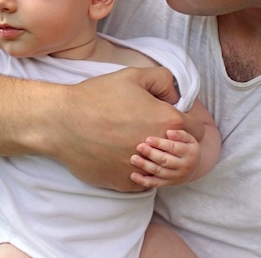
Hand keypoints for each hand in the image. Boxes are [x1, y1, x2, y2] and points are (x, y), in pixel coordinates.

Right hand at [47, 67, 196, 191]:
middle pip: (180, 152)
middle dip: (170, 141)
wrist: (62, 122)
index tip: (169, 118)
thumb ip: (163, 80)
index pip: (198, 131)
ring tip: (131, 142)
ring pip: (161, 169)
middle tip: (146, 129)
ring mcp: (143, 171)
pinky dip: (133, 170)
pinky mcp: (124, 184)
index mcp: (167, 122)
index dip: (186, 122)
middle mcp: (160, 151)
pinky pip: (140, 180)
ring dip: (154, 158)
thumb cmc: (97, 97)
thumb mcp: (133, 76)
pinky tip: (116, 153)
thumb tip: (175, 96)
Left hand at [129, 129, 200, 187]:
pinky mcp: (168, 183)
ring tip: (133, 159)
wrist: (195, 167)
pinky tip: (133, 175)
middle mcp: (184, 167)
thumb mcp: (189, 139)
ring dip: (145, 166)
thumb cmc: (187, 148)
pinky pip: (155, 183)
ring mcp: (176, 177)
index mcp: (189, 153)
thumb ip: (180, 134)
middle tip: (139, 147)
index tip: (148, 139)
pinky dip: (143, 181)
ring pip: (159, 172)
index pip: (173, 148)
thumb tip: (169, 132)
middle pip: (165, 161)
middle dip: (151, 154)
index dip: (160, 143)